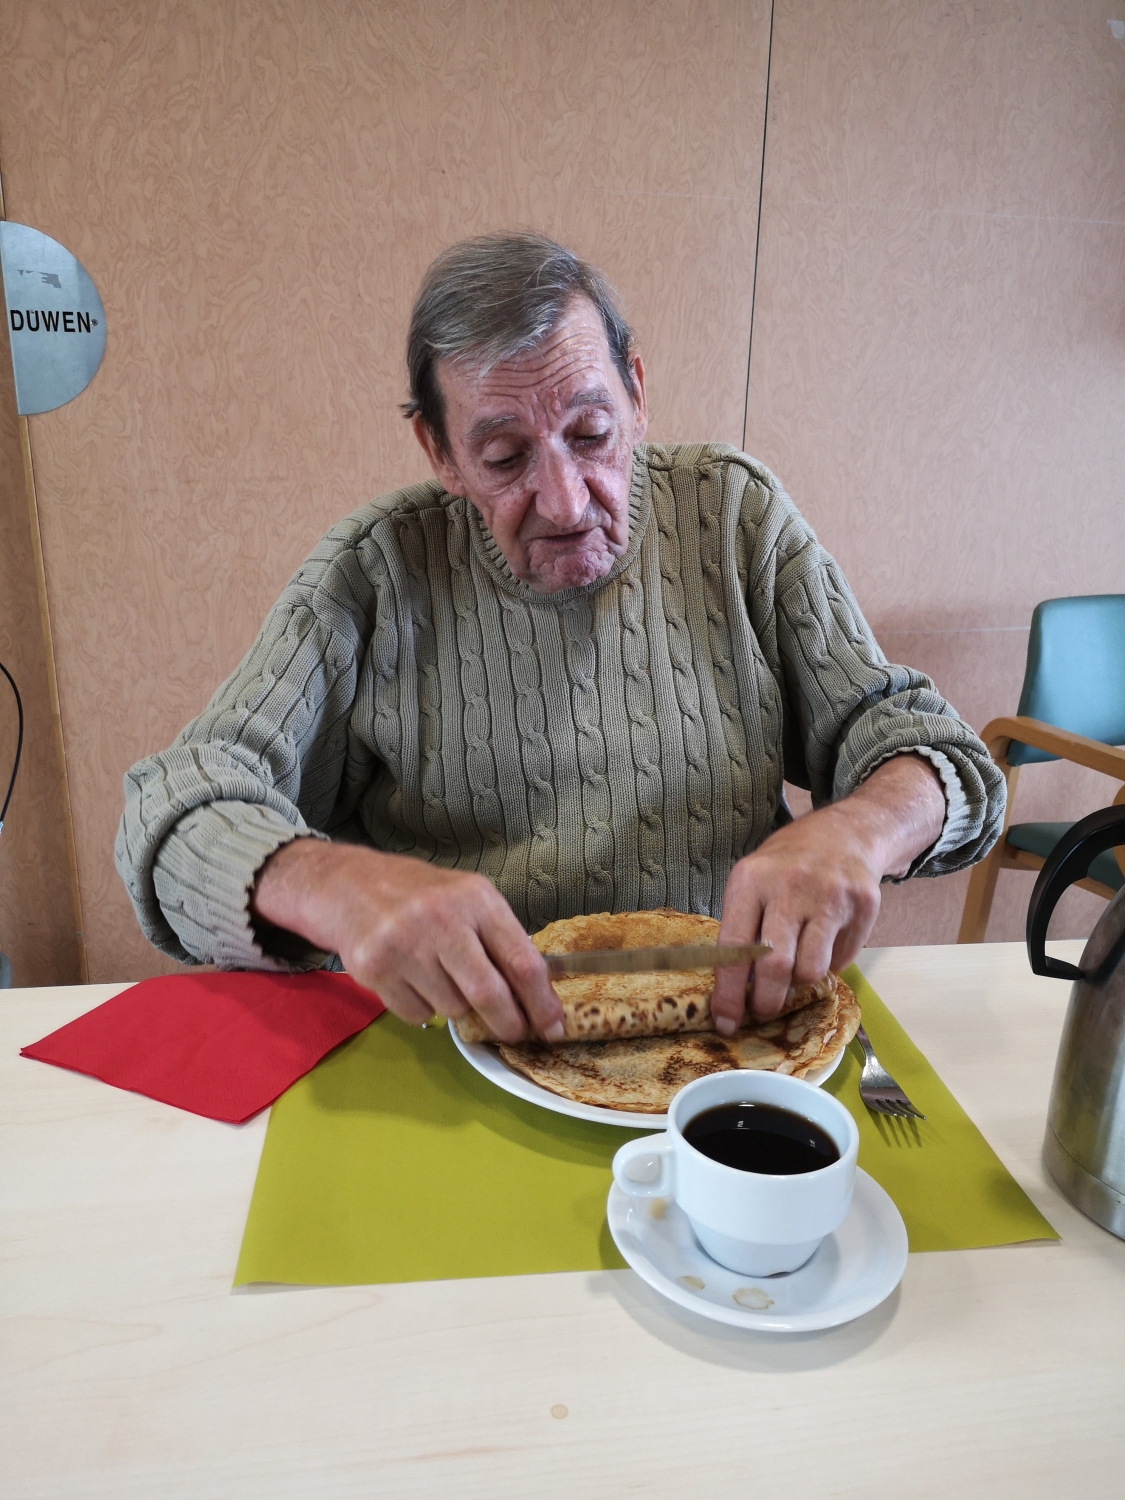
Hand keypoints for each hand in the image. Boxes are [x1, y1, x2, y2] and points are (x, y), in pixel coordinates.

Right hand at [250, 840, 563, 1042]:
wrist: (352, 885)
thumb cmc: (421, 895)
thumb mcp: (469, 898)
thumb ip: (502, 939)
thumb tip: (538, 996)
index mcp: (476, 899)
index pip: (522, 962)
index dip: (542, 1003)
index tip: (553, 1026)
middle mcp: (441, 920)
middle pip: (489, 994)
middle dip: (508, 1023)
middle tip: (513, 1031)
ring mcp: (405, 945)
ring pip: (452, 1008)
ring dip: (457, 1007)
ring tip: (443, 978)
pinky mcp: (375, 968)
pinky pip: (417, 1014)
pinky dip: (424, 1008)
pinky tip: (414, 980)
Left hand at [711, 755, 946, 1028]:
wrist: (845, 832)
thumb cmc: (787, 865)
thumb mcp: (752, 881)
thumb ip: (743, 929)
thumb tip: (731, 994)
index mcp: (751, 880)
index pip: (734, 949)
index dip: (729, 994)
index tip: (727, 1022)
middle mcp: (790, 886)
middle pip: (776, 967)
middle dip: (767, 1001)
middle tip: (764, 1010)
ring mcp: (831, 895)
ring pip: (812, 970)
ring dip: (802, 981)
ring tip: (797, 966)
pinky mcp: (863, 904)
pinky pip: (843, 959)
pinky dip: (830, 963)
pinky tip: (825, 940)